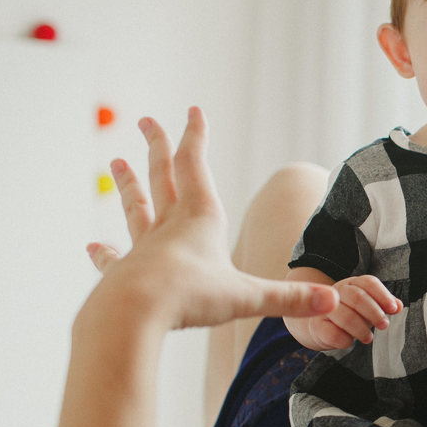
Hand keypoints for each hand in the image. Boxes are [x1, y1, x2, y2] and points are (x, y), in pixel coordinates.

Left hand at [87, 107, 337, 329]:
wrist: (131, 316)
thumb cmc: (190, 298)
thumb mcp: (248, 297)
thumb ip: (291, 300)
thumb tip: (334, 303)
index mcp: (201, 220)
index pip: (195, 165)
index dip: (196, 136)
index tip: (193, 110)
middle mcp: (169, 227)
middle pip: (162, 176)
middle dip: (157, 146)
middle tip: (146, 120)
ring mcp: (142, 249)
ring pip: (135, 208)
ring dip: (128, 185)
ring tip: (115, 162)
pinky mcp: (122, 274)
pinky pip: (114, 257)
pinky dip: (104, 251)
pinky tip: (92, 245)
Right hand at [302, 275, 402, 349]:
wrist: (319, 327)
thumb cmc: (348, 315)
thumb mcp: (368, 307)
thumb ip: (384, 304)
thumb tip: (398, 305)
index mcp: (352, 284)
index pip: (368, 283)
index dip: (383, 295)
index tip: (393, 308)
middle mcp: (336, 292)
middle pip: (356, 296)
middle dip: (374, 312)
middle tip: (384, 325)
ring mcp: (324, 309)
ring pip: (345, 315)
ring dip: (361, 329)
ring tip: (368, 337)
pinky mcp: (316, 326)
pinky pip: (333, 333)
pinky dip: (346, 340)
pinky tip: (349, 341)